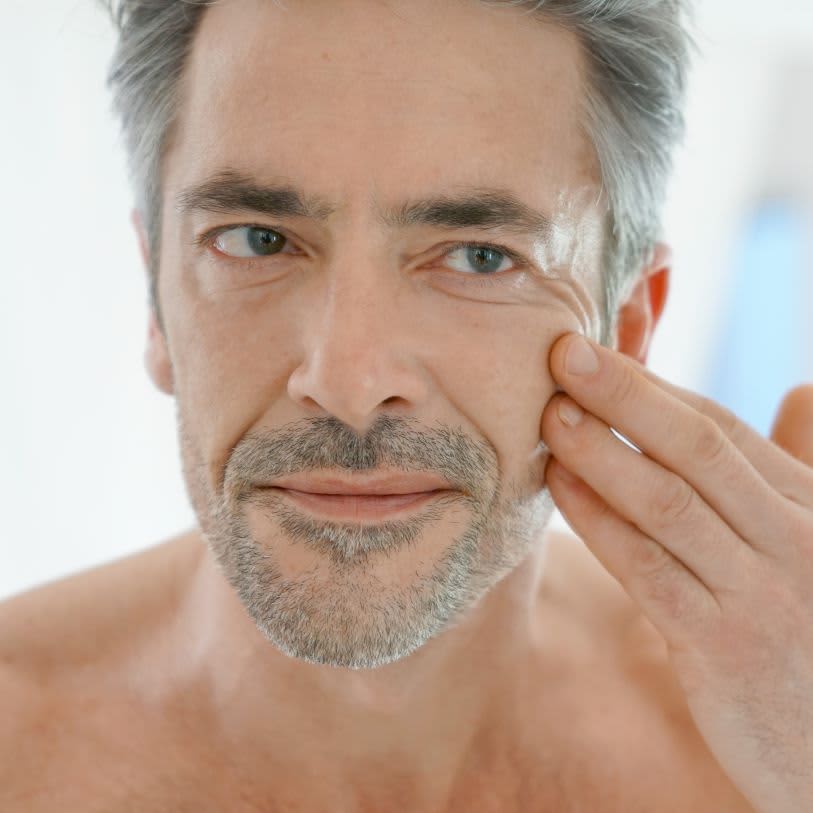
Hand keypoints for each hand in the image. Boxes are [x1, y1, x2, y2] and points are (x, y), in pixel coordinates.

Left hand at [542, 332, 812, 812]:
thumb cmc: (810, 635)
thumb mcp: (808, 545)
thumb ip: (793, 470)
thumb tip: (800, 392)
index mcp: (807, 505)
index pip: (721, 428)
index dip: (652, 386)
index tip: (594, 354)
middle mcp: (792, 538)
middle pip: (696, 448)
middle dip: (624, 394)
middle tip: (562, 352)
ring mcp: (760, 592)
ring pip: (668, 502)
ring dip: (601, 452)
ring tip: (547, 414)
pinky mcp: (724, 647)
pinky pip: (648, 569)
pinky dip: (599, 522)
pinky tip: (558, 487)